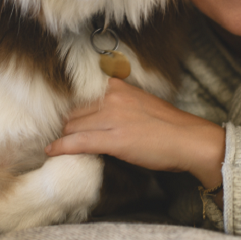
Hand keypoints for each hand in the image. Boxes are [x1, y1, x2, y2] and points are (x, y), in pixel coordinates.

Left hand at [46, 78, 224, 188]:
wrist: (188, 139)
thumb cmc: (169, 127)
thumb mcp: (141, 104)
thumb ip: (120, 105)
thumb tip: (100, 116)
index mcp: (118, 87)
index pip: (83, 98)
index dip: (73, 113)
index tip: (66, 121)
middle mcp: (112, 98)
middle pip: (74, 113)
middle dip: (67, 127)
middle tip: (62, 138)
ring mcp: (111, 118)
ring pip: (72, 127)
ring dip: (65, 138)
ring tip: (57, 148)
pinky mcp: (112, 139)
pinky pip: (77, 142)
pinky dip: (61, 147)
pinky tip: (52, 152)